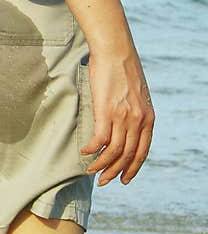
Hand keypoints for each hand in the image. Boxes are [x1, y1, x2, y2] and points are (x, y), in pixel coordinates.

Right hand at [81, 44, 154, 185]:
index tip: (124, 179)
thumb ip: (134, 111)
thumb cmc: (122, 69)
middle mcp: (138, 120)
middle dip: (115, 172)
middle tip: (103, 182)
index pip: (142, 151)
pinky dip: (92, 149)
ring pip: (114, 151)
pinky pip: (100, 139)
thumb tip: (125, 123)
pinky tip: (84, 151)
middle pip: (127, 155)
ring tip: (90, 170)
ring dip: (101, 164)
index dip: (133, 168)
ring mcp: (123, 116)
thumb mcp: (137, 94)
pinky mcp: (106, 111)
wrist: (115, 51)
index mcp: (148, 117)